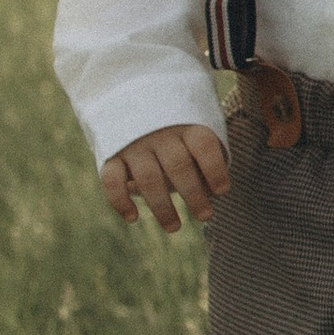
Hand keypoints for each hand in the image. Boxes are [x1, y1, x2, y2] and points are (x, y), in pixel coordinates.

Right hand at [102, 124, 230, 232]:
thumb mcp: (193, 136)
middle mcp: (160, 133)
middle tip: (205, 216)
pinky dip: (120, 200)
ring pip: (148, 178)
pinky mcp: (111, 155)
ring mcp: (133, 144)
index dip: (214, 168)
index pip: (203, 145)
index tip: (222, 191)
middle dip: (193, 194)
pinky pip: (112, 179)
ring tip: (174, 228)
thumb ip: (202, 160)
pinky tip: (132, 218)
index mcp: (186, 125)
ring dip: (162, 207)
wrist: (132, 106)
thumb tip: (211, 193)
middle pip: (178, 165)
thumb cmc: (175, 133)